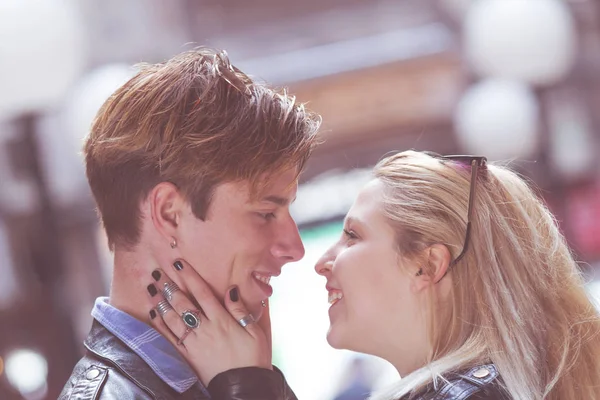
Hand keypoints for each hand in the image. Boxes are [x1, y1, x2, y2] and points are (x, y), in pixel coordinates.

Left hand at [146, 259, 271, 385]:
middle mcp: (205, 328)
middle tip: (158, 272)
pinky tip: (154, 314)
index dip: (190, 276)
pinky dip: (161, 325)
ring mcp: (195, 343)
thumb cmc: (253, 358)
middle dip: (170, 285)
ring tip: (151, 288)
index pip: (203, 292)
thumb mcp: (255, 331)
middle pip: (184, 303)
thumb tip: (231, 289)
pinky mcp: (189, 356)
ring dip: (161, 302)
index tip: (179, 263)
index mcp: (222, 319)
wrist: (244, 387)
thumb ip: (241, 309)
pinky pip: (171, 338)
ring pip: (173, 318)